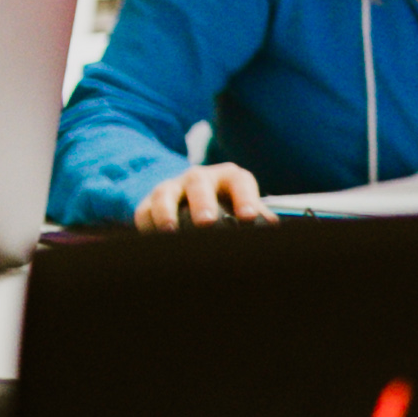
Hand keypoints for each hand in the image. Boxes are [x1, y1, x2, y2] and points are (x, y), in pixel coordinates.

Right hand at [137, 163, 270, 229]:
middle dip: (202, 202)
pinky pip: (144, 211)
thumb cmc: (226, 207)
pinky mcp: (149, 202)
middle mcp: (200, 178)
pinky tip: (152, 238)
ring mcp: (172, 188)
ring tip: (170, 230)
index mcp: (229, 177)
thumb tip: (274, 234)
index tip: (249, 218)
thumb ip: (259, 219)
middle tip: (206, 222)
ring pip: (166, 193)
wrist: (191, 200)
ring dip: (167, 212)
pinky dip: (147, 224)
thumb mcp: (244, 208)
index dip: (245, 198)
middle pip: (200, 183)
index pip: (240, 181)